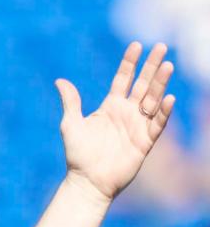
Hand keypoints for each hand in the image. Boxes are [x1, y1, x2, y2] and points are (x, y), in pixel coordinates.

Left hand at [56, 42, 174, 200]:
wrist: (87, 181)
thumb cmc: (77, 154)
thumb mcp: (71, 124)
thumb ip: (71, 102)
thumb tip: (59, 80)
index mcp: (110, 106)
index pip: (123, 79)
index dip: (130, 63)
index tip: (136, 45)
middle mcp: (126, 113)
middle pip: (142, 84)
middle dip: (152, 66)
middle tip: (161, 46)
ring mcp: (137, 126)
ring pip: (153, 100)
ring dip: (160, 83)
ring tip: (167, 66)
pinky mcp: (145, 142)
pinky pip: (157, 124)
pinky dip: (163, 112)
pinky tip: (168, 98)